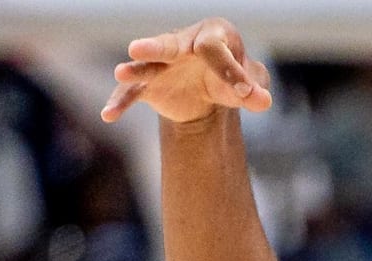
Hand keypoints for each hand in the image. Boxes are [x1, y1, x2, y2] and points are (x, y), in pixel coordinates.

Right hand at [101, 17, 271, 123]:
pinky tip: (109, 115)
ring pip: (147, 65)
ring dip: (134, 70)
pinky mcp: (150, 85)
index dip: (230, 72)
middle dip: (156, 48)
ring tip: (120, 73)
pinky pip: (133, 93)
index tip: (244, 94)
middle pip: (169, 44)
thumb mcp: (251, 85)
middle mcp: (183, 43)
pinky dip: (122, 103)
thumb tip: (262, 101)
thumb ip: (255, 90)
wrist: (210, 92)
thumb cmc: (234, 79)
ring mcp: (163, 64)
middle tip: (138, 49)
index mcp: (213, 34)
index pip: (215, 49)